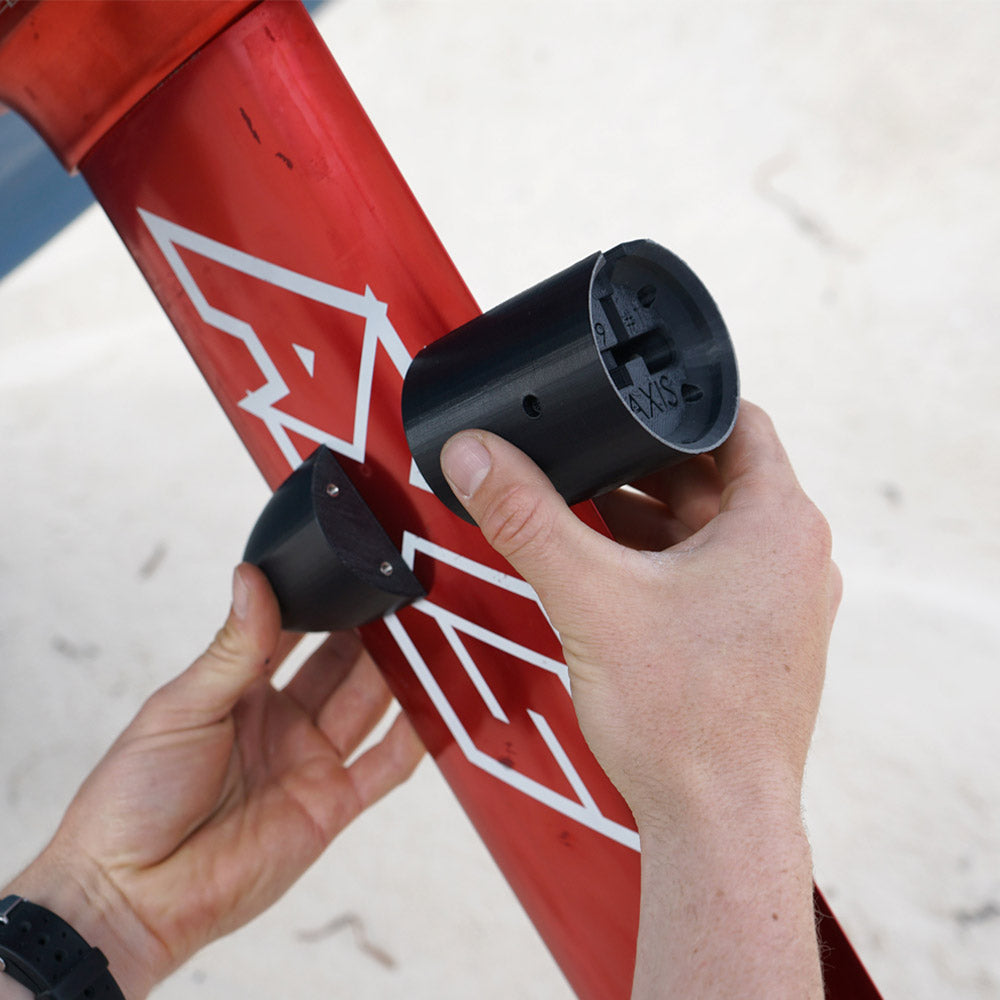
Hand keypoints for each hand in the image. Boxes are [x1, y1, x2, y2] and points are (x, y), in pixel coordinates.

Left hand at [3, 565, 422, 998]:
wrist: (130, 896)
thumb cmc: (132, 799)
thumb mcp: (182, 708)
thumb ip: (233, 648)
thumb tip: (250, 577)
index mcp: (240, 692)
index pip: (294, 634)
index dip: (322, 603)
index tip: (348, 568)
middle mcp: (281, 723)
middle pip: (341, 665)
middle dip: (370, 629)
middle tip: (398, 592)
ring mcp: (309, 763)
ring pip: (368, 705)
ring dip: (396, 671)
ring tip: (424, 630)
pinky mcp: (331, 806)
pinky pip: (384, 768)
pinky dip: (413, 739)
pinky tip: (435, 705)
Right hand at [440, 401, 838, 997]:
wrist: (717, 824)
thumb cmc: (686, 720)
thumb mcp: (589, 598)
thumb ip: (526, 518)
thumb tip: (476, 457)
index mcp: (779, 524)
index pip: (736, 421)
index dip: (676, 403)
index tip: (626, 400)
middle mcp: (792, 557)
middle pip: (712, 476)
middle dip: (643, 465)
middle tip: (583, 456)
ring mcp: (779, 602)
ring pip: (706, 527)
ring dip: (648, 515)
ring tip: (583, 511)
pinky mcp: (756, 638)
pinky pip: (706, 572)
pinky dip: (659, 560)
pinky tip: (608, 571)